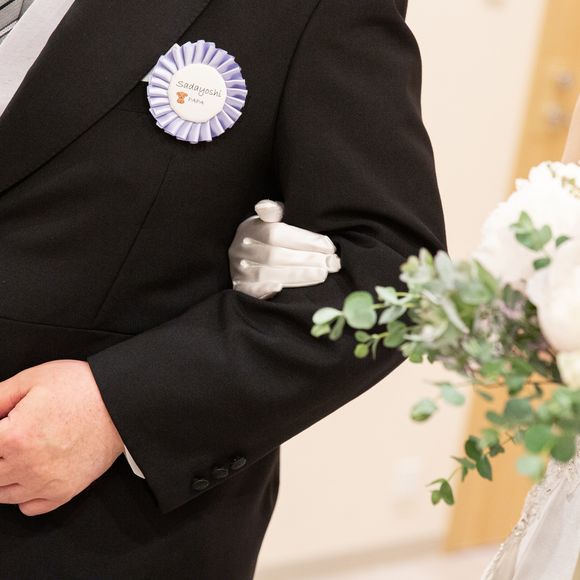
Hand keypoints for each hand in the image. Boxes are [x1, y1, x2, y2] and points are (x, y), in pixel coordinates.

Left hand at [0, 360, 123, 515]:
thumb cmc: (82, 388)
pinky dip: (24, 494)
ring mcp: (45, 482)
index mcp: (13, 436)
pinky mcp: (65, 491)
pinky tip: (32, 473)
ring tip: (18, 453)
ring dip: (3, 474)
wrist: (121, 403)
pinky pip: (28, 507)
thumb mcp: (33, 378)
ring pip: (2, 493)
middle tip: (11, 438)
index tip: (4, 428)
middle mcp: (25, 465)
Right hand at [229, 199, 341, 298]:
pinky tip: (281, 289)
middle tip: (331, 263)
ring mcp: (238, 269)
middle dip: (306, 259)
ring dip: (297, 275)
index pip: (277, 234)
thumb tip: (268, 208)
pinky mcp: (239, 287)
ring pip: (266, 273)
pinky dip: (264, 289)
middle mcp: (241, 249)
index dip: (304, 240)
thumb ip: (274, 212)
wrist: (245, 254)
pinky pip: (250, 290)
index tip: (328, 246)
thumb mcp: (269, 218)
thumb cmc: (265, 236)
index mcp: (249, 229)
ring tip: (322, 274)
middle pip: (275, 255)